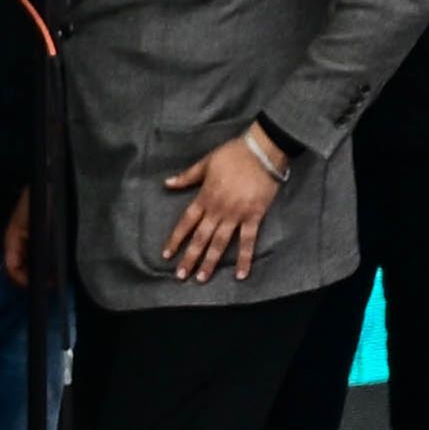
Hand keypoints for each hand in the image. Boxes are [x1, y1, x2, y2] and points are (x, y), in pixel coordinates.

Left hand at [163, 127, 292, 281]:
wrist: (262, 150)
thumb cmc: (234, 154)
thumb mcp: (206, 163)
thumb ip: (187, 177)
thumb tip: (167, 183)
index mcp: (205, 197)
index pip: (186, 222)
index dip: (175, 239)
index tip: (167, 254)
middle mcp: (218, 209)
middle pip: (200, 238)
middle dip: (189, 257)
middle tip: (180, 275)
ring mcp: (236, 215)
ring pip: (220, 243)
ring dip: (210, 262)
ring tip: (201, 279)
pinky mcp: (254, 216)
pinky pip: (248, 241)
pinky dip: (245, 258)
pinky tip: (241, 274)